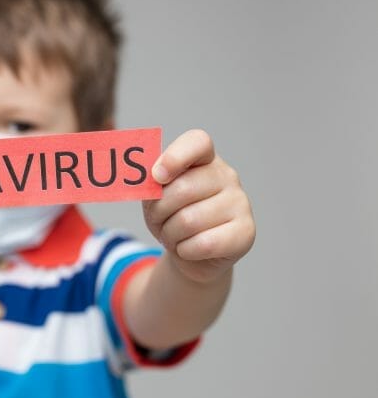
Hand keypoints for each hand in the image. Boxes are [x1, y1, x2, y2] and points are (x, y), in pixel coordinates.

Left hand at [142, 130, 254, 283]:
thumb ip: (150, 183)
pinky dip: (186, 250)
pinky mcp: (246, 232)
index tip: (157, 176)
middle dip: (159, 211)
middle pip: (182, 189)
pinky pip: (204, 244)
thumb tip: (150, 177)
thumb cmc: (172, 217)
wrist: (191, 254)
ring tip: (174, 235)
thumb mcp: (155, 197)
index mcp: (204, 159)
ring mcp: (240, 202)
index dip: (175, 157)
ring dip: (170, 234)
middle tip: (159, 220)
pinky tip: (189, 248)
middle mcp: (227, 176)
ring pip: (189, 221)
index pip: (197, 142)